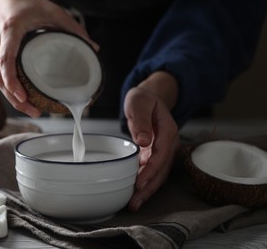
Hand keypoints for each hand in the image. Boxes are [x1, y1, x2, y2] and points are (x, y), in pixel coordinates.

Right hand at [0, 0, 96, 116]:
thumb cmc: (27, 2)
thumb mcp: (52, 10)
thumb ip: (73, 28)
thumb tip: (93, 48)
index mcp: (11, 29)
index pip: (5, 59)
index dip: (12, 80)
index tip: (23, 95)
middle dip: (14, 98)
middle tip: (35, 111)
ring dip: (12, 98)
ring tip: (32, 110)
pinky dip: (10, 90)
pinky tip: (24, 99)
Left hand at [123, 72, 180, 211]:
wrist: (148, 99)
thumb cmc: (143, 100)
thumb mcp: (139, 102)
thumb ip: (141, 120)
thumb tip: (143, 141)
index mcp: (168, 130)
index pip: (161, 154)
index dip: (151, 170)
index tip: (139, 183)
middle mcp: (169, 143)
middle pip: (162, 170)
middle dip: (149, 188)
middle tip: (134, 202)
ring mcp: (164, 151)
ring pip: (158, 174)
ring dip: (147, 190)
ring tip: (133, 204)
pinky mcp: (156, 155)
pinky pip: (152, 172)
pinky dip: (144, 183)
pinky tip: (134, 193)